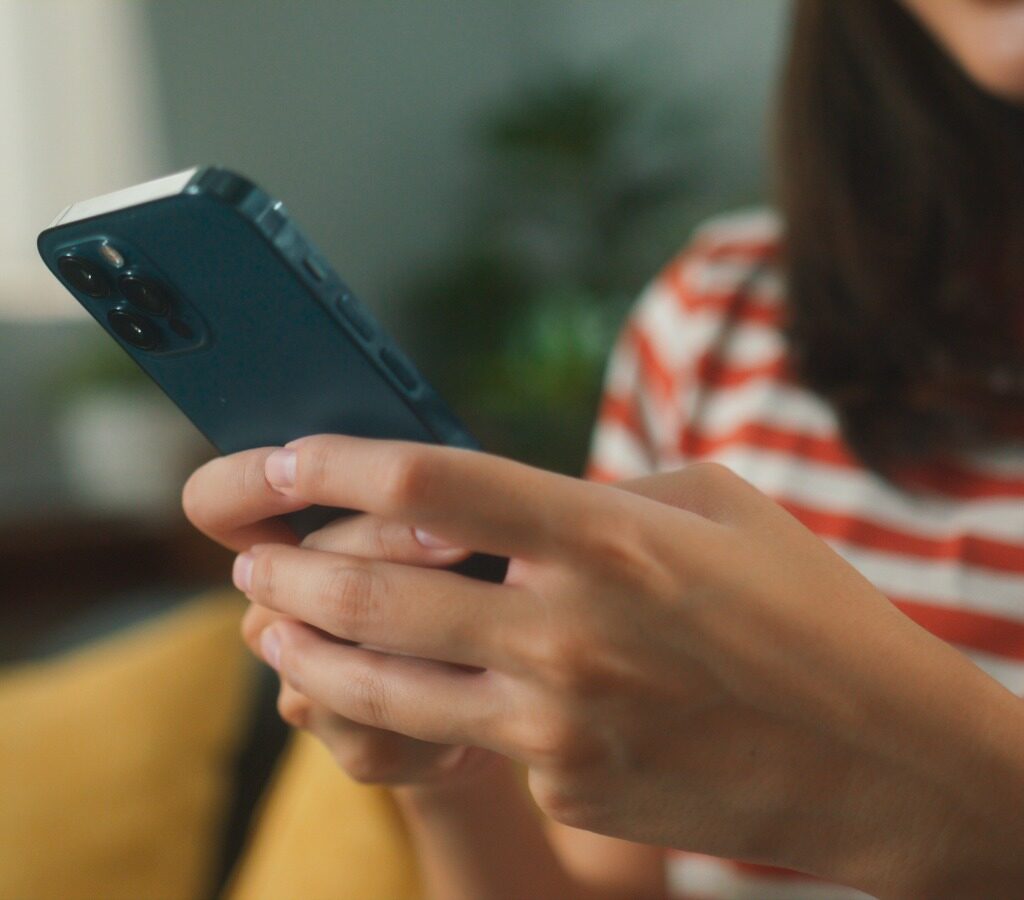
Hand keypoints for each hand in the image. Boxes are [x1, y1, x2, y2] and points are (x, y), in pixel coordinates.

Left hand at [218, 436, 1023, 896]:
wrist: (879, 757)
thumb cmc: (804, 607)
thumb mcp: (711, 506)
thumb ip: (596, 496)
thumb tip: (498, 504)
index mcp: (607, 531)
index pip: (429, 478)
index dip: (330, 459)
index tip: (273, 455)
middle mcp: (568, 626)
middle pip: (372, 585)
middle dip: (281, 560)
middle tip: (243, 547)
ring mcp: (560, 719)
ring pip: (379, 681)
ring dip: (302, 642)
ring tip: (263, 619)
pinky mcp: (566, 783)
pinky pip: (451, 735)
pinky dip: (388, 704)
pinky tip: (364, 684)